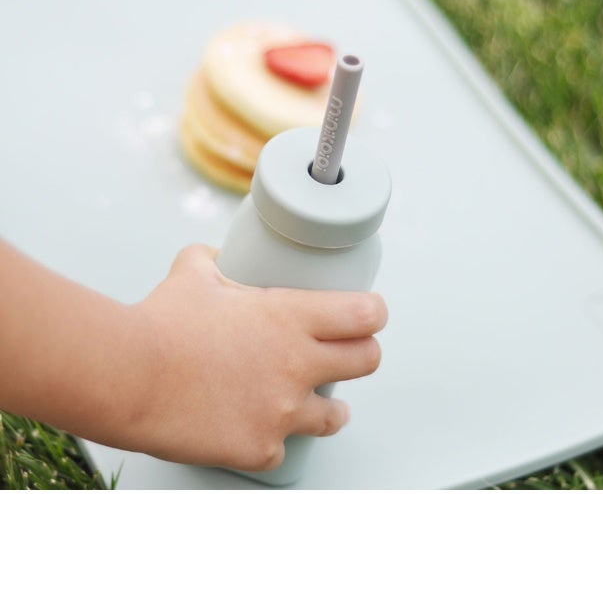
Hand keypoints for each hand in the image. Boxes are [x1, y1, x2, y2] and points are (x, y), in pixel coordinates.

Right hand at [128, 244, 387, 470]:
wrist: (129, 376)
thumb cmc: (160, 324)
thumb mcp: (192, 272)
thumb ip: (213, 259)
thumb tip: (216, 255)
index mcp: (291, 317)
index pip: (365, 314)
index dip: (372, 313)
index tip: (369, 314)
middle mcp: (298, 364)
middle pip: (368, 361)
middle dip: (362, 354)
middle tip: (349, 354)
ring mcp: (283, 411)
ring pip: (337, 415)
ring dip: (329, 407)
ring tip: (317, 405)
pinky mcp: (260, 448)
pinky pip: (281, 449)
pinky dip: (270, 439)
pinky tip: (256, 428)